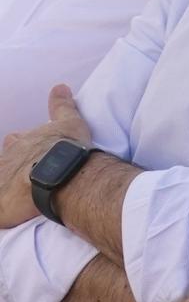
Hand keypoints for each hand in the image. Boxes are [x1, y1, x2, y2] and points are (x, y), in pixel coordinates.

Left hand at [0, 84, 91, 227]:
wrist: (59, 172)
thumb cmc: (65, 147)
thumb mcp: (69, 122)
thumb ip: (62, 106)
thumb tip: (60, 86)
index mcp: (20, 144)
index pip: (15, 141)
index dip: (20, 144)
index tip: (26, 147)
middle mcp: (7, 161)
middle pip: (5, 163)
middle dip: (12, 166)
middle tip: (24, 175)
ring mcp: (1, 183)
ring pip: (2, 183)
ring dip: (8, 186)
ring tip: (19, 195)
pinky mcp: (1, 205)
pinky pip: (0, 212)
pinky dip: (4, 212)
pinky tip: (8, 215)